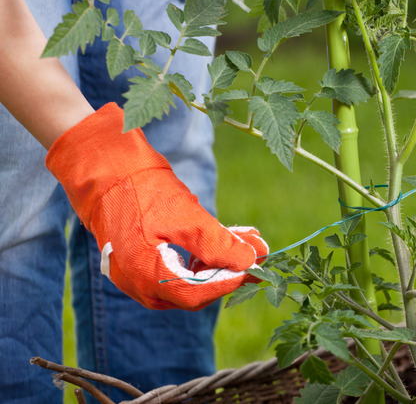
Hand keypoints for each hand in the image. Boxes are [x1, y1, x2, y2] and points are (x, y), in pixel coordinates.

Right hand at [46, 103, 266, 309]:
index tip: (256, 264)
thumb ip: (219, 243)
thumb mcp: (186, 216)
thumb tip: (252, 261)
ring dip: (220, 261)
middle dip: (230, 269)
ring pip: (189, 281)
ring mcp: (138, 278)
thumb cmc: (143, 191)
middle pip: (196, 292)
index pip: (198, 294)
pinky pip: (178, 271)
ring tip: (247, 237)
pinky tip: (222, 238)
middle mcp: (139, 285)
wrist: (106, 172)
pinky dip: (203, 257)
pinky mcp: (142, 265)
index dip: (230, 281)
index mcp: (145, 276)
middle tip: (258, 247)